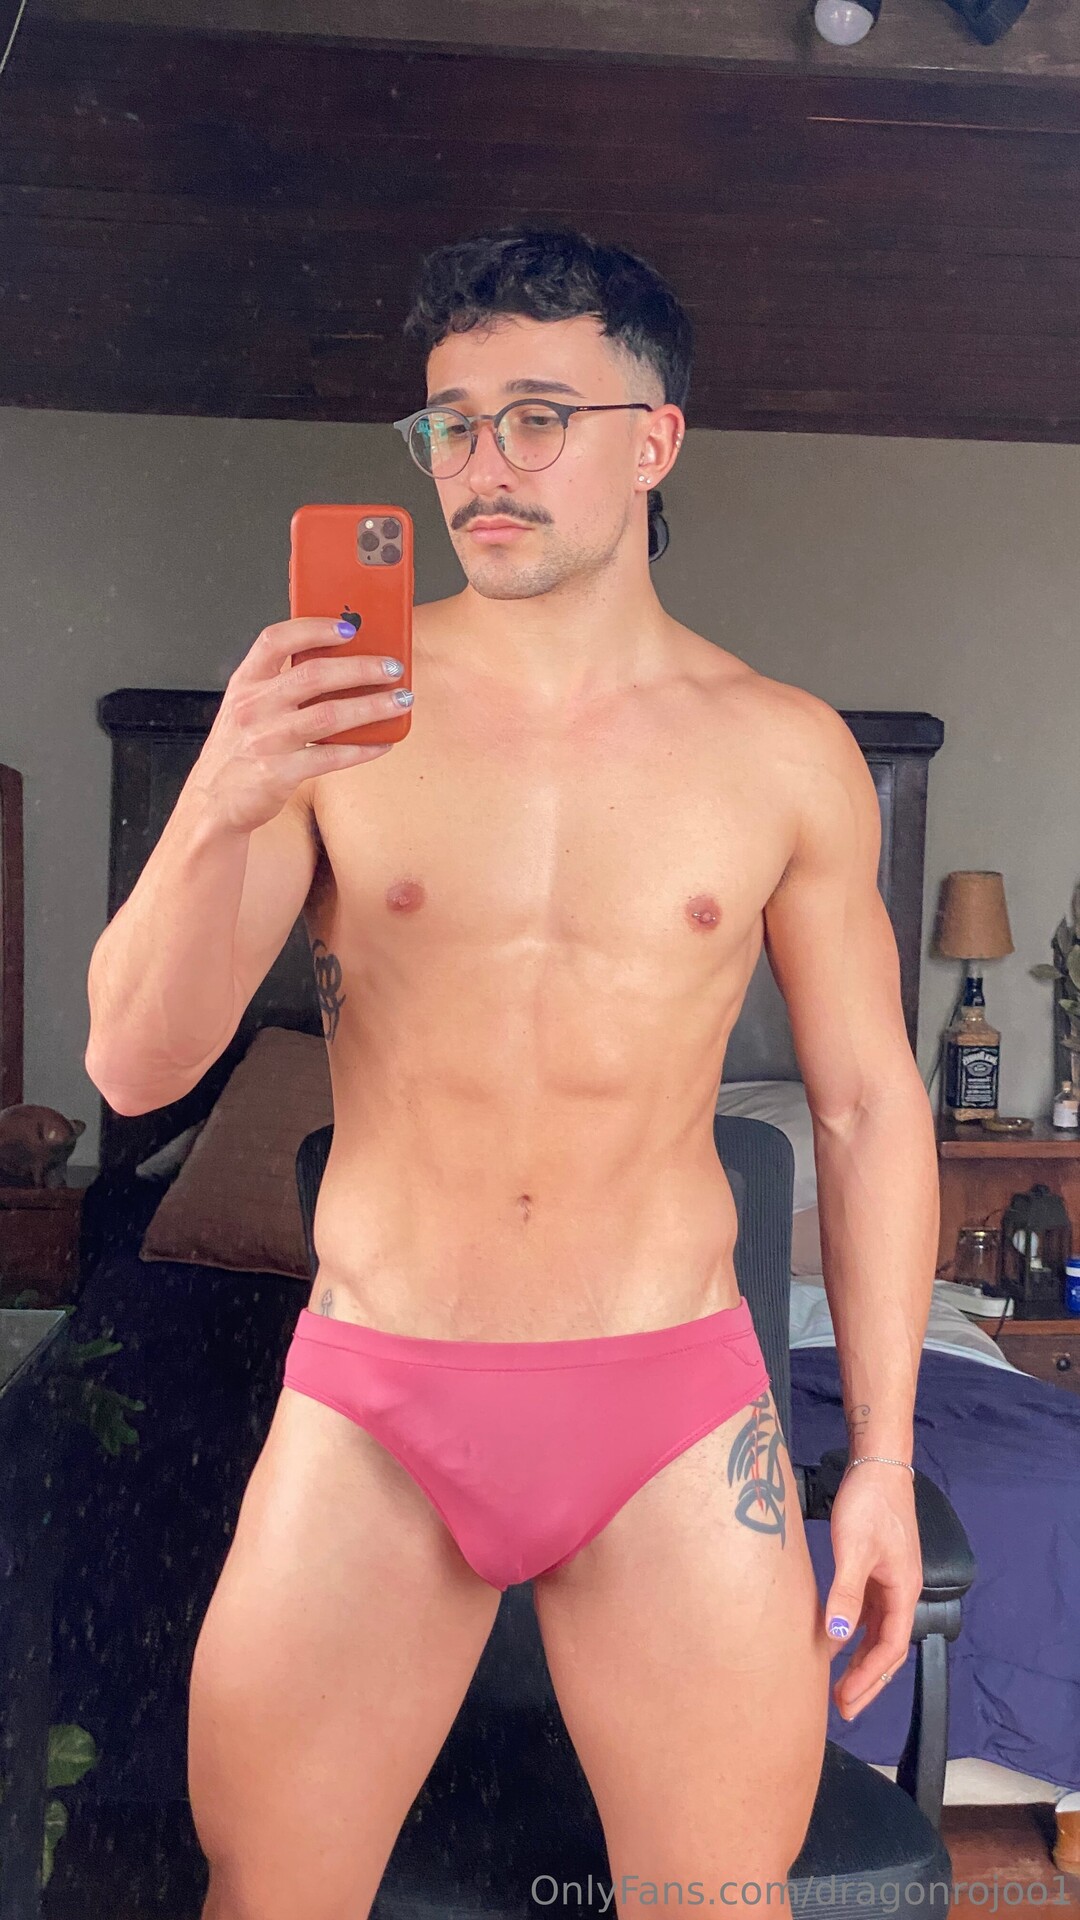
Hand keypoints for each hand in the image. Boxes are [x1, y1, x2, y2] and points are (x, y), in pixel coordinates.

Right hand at [191, 617, 408, 834]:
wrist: (213, 802)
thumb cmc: (238, 750)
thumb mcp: (247, 708)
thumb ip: (281, 684)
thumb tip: (341, 663)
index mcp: (245, 683)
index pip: (276, 639)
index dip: (313, 628)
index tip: (348, 627)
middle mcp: (253, 707)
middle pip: (314, 674)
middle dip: (361, 667)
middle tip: (392, 667)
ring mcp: (265, 740)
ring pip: (329, 714)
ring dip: (372, 705)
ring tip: (399, 700)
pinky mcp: (278, 773)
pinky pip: (331, 756)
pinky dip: (362, 749)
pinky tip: (382, 743)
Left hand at [822, 1461, 922, 1719]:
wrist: (877, 1465)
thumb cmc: (869, 1503)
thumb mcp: (854, 1548)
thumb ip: (846, 1593)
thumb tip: (835, 1637)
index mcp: (903, 1591)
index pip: (890, 1648)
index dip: (869, 1678)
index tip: (847, 1701)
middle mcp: (901, 1591)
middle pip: (887, 1647)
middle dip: (867, 1680)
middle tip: (843, 1708)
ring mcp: (889, 1580)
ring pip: (876, 1631)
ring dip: (859, 1659)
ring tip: (837, 1685)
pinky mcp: (876, 1569)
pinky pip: (867, 1612)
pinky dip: (853, 1632)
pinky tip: (833, 1640)